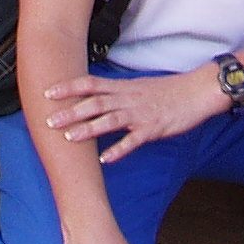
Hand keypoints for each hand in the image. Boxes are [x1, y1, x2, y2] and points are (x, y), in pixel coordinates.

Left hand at [41, 65, 222, 163]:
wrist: (196, 91)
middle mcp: (127, 98)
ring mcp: (139, 114)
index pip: (90, 84)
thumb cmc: (167, 91)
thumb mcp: (138, 88)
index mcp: (123, 88)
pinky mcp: (153, 129)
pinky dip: (118, 149)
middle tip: (48, 120)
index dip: (69, 87)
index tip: (48, 92)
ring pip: (109, 119)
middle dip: (70, 111)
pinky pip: (133, 140)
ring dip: (88, 128)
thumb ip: (117, 93)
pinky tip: (105, 158)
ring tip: (68, 138)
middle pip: (94, 102)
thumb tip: (96, 99)